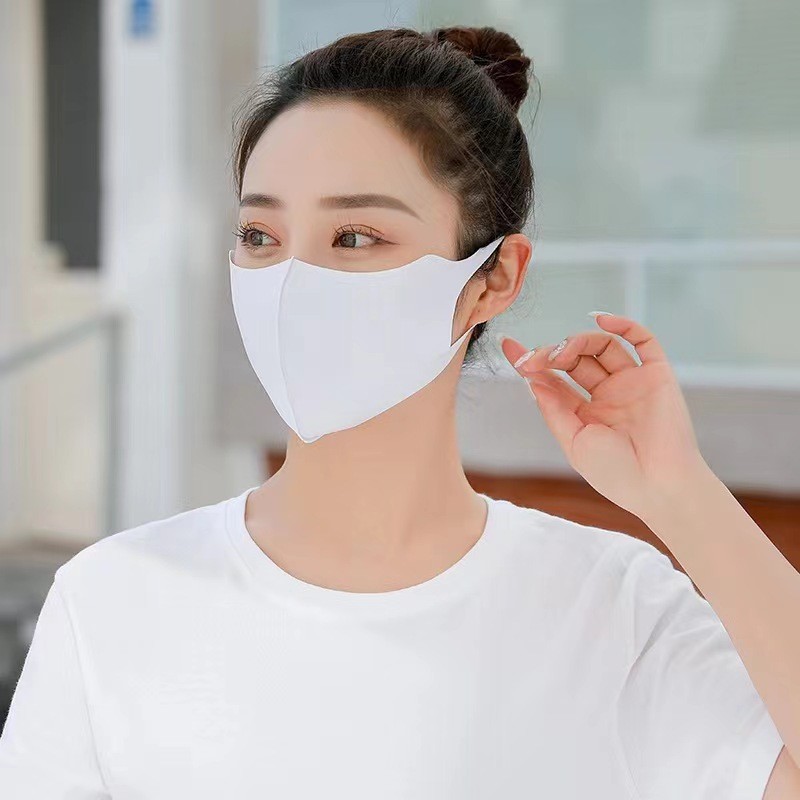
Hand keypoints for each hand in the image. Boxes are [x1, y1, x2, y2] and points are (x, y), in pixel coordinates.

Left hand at [499, 312, 710, 522]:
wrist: (659, 487)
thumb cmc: (615, 473)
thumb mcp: (573, 441)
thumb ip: (554, 408)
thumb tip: (532, 379)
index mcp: (585, 414)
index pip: (554, 380)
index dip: (533, 363)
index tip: (509, 346)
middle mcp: (608, 395)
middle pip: (575, 359)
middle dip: (551, 354)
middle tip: (534, 359)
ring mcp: (632, 383)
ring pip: (602, 346)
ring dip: (578, 342)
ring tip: (561, 353)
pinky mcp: (657, 375)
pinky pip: (643, 341)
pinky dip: (623, 325)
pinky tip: (599, 319)